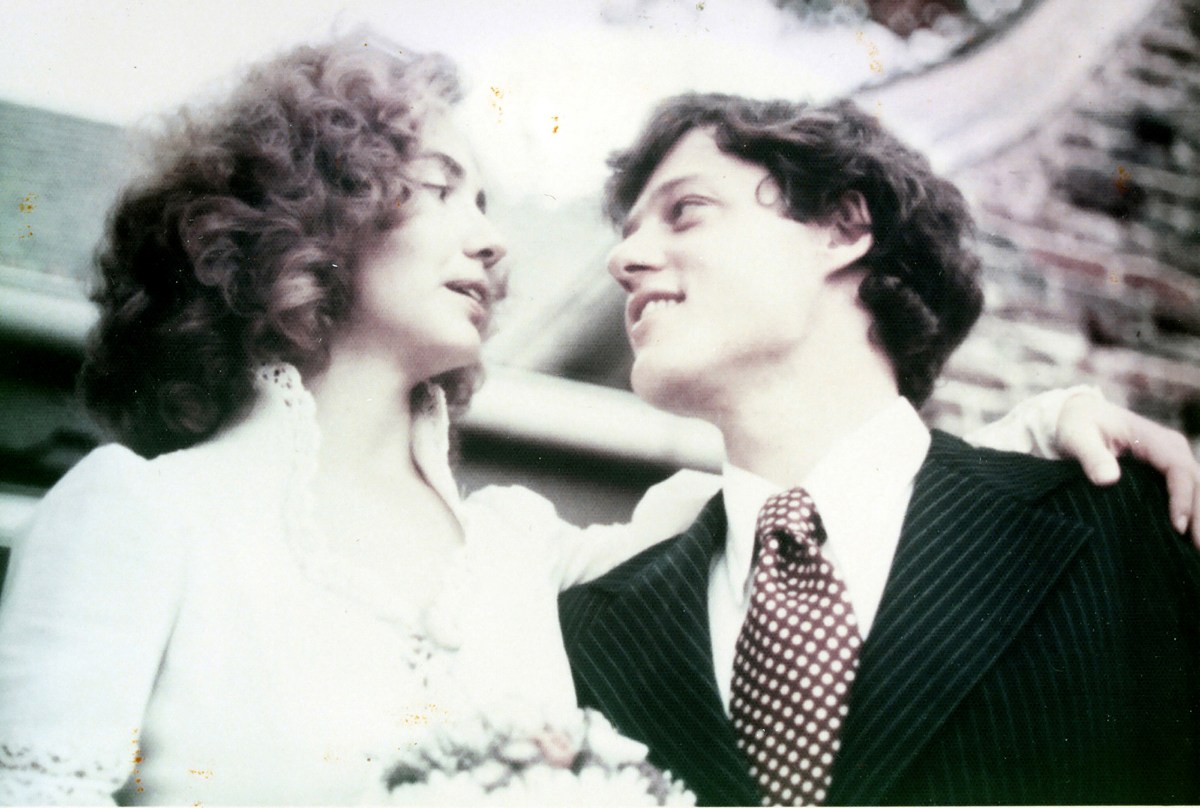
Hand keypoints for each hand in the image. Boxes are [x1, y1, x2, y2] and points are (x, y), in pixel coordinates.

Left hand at [1056, 391, 1199, 546]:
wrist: (1079, 416)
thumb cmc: (1077, 425)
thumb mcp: (1077, 436)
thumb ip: (1091, 456)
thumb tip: (1108, 480)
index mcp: (1154, 439)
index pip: (1179, 470)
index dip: (1182, 499)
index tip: (1178, 527)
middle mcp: (1172, 449)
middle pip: (1198, 484)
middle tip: (1199, 550)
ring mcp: (1173, 461)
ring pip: (1199, 491)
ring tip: (1198, 551)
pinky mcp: (1167, 474)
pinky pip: (1188, 495)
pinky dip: (1192, 514)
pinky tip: (1189, 540)